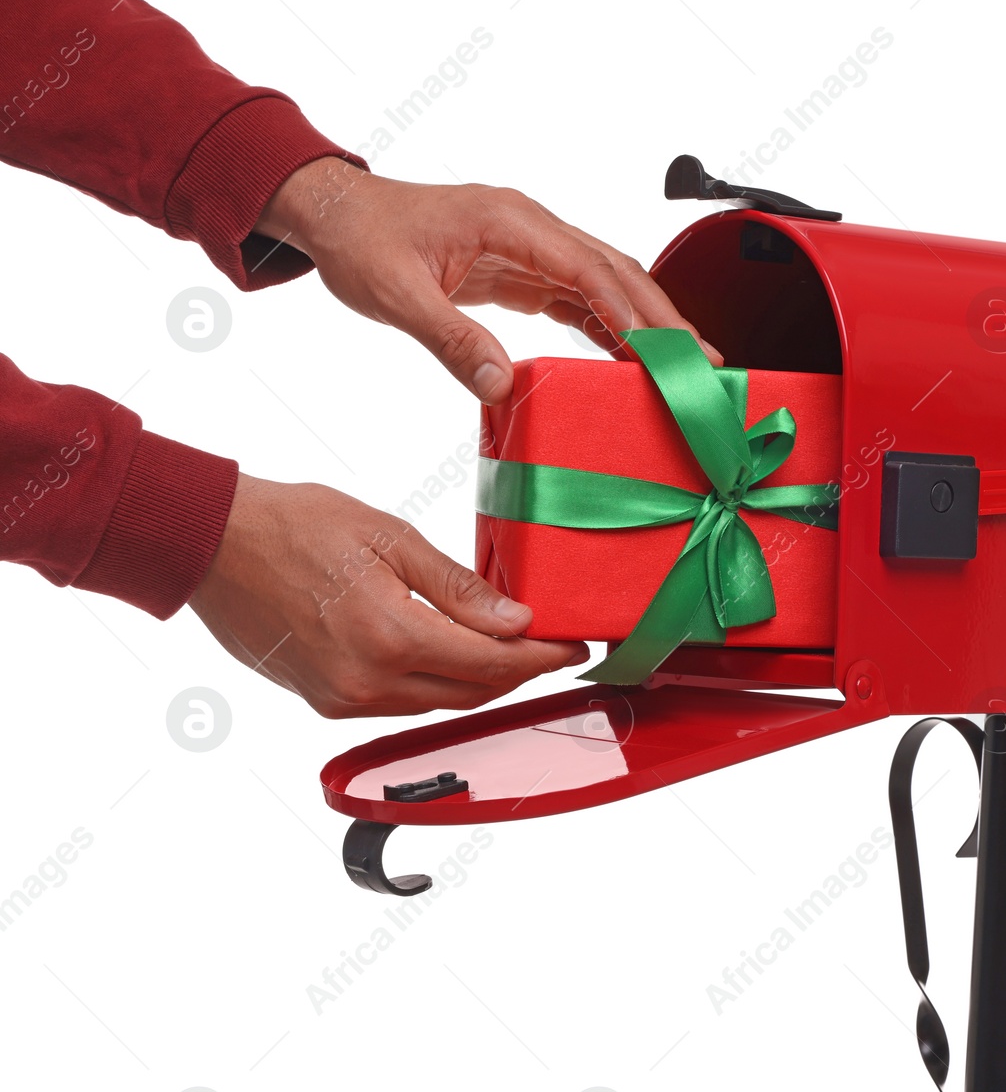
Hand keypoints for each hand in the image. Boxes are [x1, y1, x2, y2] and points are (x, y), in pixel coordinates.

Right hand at [189, 474, 585, 717]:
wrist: (210, 545)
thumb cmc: (294, 525)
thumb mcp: (389, 537)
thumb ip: (458, 587)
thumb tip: (516, 620)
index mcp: (389, 636)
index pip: (491, 663)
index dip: (540, 657)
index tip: (571, 645)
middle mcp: (366, 682)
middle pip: (470, 692)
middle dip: (517, 671)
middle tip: (548, 645)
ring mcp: (342, 699)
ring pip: (437, 703)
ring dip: (477, 680)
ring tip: (508, 647)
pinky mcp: (324, 702)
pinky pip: (399, 702)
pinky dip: (433, 682)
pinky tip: (449, 654)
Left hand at [254, 158, 721, 402]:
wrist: (335, 215)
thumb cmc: (360, 242)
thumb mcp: (395, 296)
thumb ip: (450, 338)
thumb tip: (498, 383)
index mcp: (507, 221)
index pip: (587, 267)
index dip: (631, 309)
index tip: (663, 348)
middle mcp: (529, 226)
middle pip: (615, 270)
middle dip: (663, 316)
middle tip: (703, 360)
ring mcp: (530, 245)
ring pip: (606, 282)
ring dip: (645, 321)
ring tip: (683, 364)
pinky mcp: (522, 267)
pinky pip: (579, 296)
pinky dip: (610, 325)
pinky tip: (631, 356)